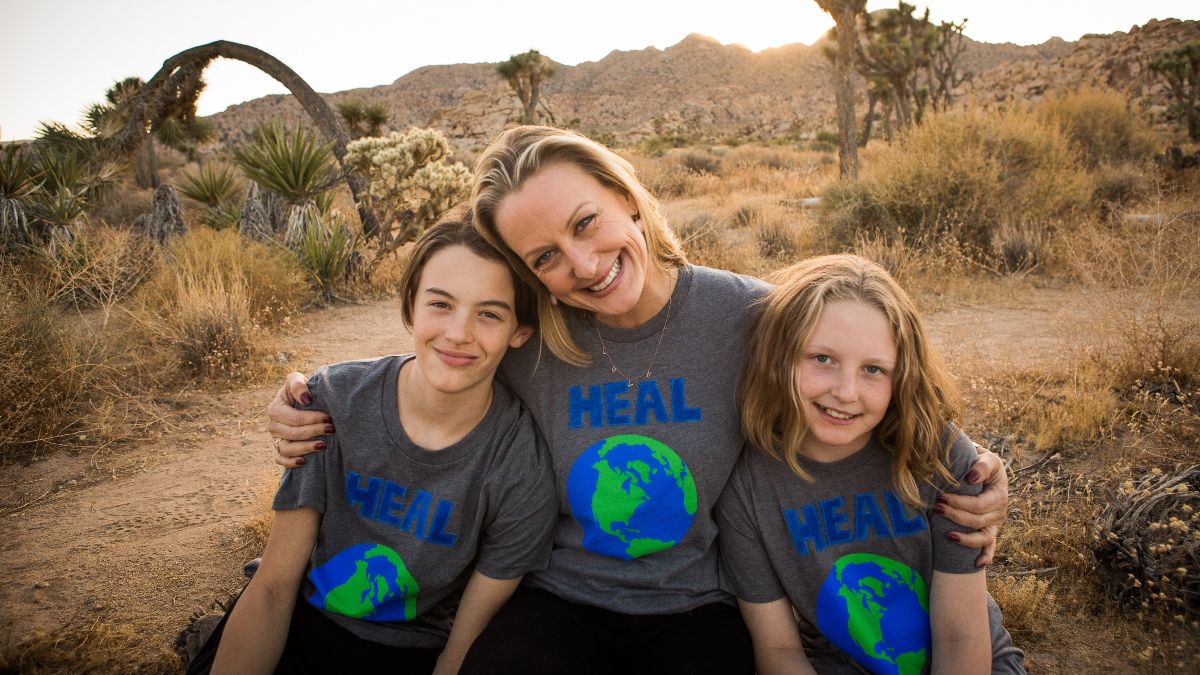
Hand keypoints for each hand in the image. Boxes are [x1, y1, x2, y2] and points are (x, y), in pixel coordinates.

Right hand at [266, 371, 329, 467]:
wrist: (302, 402)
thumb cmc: (301, 390)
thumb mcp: (296, 380)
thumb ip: (298, 384)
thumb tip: (306, 399)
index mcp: (275, 409)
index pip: (294, 418)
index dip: (312, 419)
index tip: (329, 418)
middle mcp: (273, 425)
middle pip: (292, 434)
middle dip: (314, 431)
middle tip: (332, 429)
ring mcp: (275, 439)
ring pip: (286, 449)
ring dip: (305, 448)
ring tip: (323, 445)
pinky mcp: (279, 449)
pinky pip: (280, 460)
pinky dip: (290, 462)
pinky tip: (304, 461)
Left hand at [937, 448, 1008, 566]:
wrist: (983, 469)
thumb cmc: (982, 463)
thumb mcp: (987, 459)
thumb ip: (981, 466)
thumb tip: (970, 479)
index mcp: (999, 495)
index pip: (979, 505)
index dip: (959, 503)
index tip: (940, 496)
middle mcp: (999, 513)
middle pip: (977, 521)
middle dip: (955, 516)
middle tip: (936, 508)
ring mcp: (994, 524)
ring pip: (984, 538)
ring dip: (966, 539)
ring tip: (948, 536)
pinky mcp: (989, 531)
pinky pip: (990, 548)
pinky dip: (986, 557)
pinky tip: (976, 565)